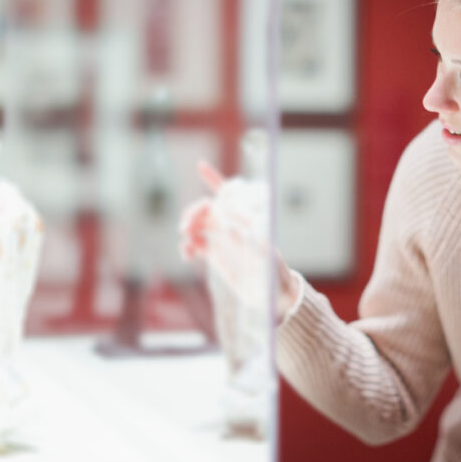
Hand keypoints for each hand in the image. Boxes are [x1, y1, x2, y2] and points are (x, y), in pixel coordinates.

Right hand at [179, 162, 299, 319]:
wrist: (272, 296)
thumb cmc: (274, 273)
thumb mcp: (266, 258)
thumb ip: (250, 243)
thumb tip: (231, 228)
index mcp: (246, 219)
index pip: (230, 194)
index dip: (215, 179)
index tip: (200, 166)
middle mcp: (233, 224)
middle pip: (208, 208)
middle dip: (194, 211)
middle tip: (186, 226)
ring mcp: (223, 238)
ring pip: (199, 224)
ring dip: (189, 226)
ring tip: (186, 239)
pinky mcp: (215, 253)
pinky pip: (196, 243)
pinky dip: (187, 245)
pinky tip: (187, 255)